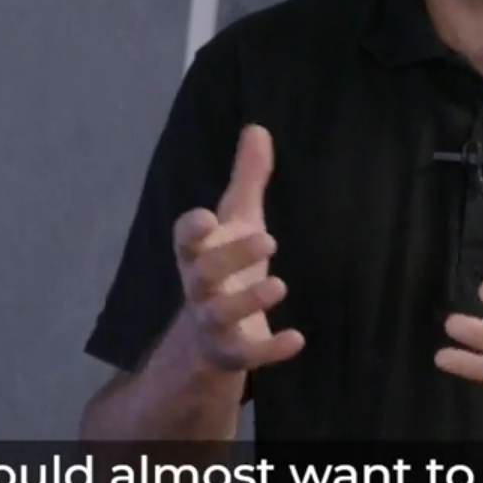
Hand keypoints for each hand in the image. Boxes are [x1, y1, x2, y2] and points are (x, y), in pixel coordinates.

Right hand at [172, 125, 304, 373]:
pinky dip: (269, 349)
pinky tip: (297, 339)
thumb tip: (258, 128)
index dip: (192, 231)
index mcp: (198, 253)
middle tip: (268, 240)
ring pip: (219, 315)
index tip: (207, 218)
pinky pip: (246, 354)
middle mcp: (199, 287)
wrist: (212, 336)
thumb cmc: (227, 267)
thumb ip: (248, 179)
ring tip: (280, 286)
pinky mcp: (231, 353)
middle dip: (230, 258)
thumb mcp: (238, 222)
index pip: (185, 240)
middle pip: (203, 275)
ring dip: (248, 301)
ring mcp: (212, 324)